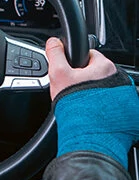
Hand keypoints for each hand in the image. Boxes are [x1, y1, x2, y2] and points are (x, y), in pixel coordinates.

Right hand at [46, 37, 138, 167]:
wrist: (89, 136)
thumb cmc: (77, 107)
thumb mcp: (58, 75)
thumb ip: (55, 54)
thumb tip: (53, 43)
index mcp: (105, 67)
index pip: (89, 56)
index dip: (75, 64)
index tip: (69, 74)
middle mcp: (119, 80)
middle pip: (96, 73)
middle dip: (85, 80)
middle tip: (73, 92)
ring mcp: (124, 96)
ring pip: (104, 88)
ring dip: (94, 93)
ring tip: (81, 104)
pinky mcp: (125, 111)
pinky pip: (111, 103)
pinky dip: (102, 106)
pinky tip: (90, 112)